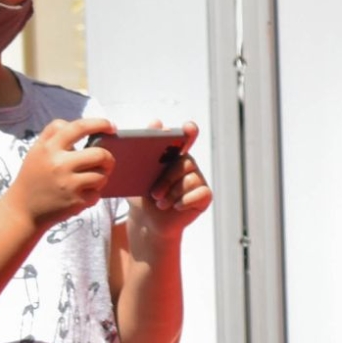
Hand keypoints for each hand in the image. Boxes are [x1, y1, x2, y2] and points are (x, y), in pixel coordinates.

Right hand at [11, 116, 112, 229]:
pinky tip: (81, 194)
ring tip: (90, 180)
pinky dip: (93, 194)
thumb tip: (85, 128)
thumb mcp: (37, 151)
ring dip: (101, 177)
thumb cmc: (34, 177)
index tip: (111, 126)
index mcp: (48, 148)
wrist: (23, 209)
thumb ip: (55, 135)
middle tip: (106, 162)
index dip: (99, 123)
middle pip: (100, 154)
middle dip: (108, 158)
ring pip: (102, 175)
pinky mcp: (76, 201)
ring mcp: (68, 183)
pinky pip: (97, 193)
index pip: (78, 127)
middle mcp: (59, 164)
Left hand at [124, 121, 210, 240]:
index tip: (188, 128)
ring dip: (172, 194)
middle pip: (184, 163)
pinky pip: (199, 194)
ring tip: (161, 203)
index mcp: (172, 152)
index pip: (184, 136)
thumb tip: (156, 122)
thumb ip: (144, 148)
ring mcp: (198, 178)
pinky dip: (184, 202)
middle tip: (154, 193)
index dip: (188, 132)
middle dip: (167, 179)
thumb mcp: (136, 172)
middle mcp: (188, 163)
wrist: (148, 219)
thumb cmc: (141, 194)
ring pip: (189, 181)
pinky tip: (176, 207)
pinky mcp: (205, 195)